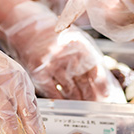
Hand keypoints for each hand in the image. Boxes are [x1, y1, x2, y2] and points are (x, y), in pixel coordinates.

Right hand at [0, 0, 123, 101]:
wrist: (28, 28)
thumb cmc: (54, 36)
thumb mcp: (74, 40)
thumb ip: (86, 56)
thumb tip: (99, 79)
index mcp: (80, 47)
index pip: (95, 70)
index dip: (101, 84)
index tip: (105, 95)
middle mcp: (67, 57)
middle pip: (83, 82)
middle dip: (89, 95)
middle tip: (94, 104)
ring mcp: (53, 65)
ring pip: (69, 89)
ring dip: (76, 99)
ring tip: (81, 105)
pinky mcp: (39, 72)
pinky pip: (53, 91)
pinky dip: (60, 99)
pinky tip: (65, 103)